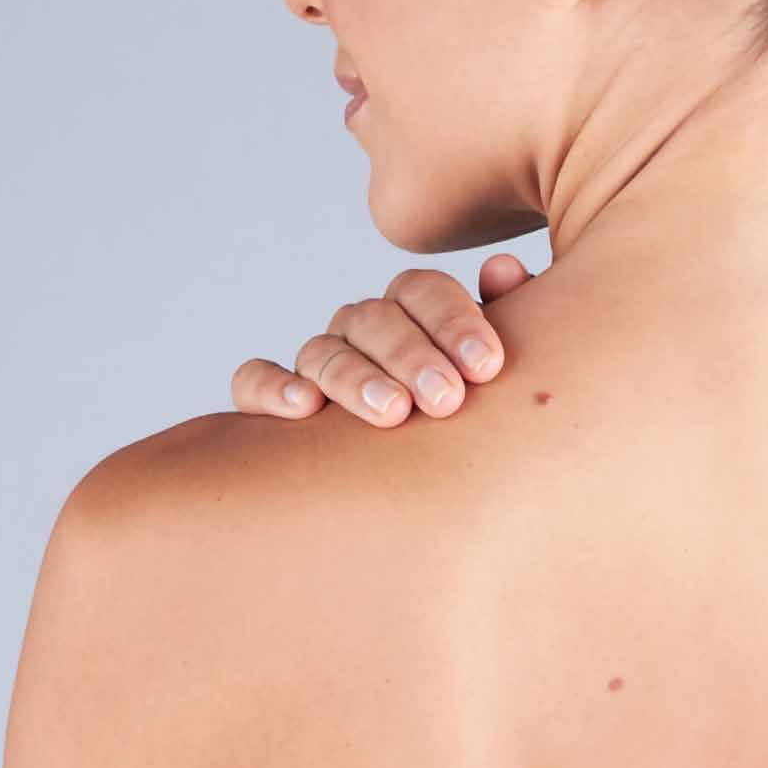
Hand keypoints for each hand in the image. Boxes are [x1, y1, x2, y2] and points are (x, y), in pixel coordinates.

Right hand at [229, 256, 532, 425]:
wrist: (439, 497)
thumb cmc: (479, 424)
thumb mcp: (500, 377)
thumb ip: (513, 319)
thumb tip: (504, 270)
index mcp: (414, 313)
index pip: (421, 291)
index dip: (453, 320)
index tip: (487, 367)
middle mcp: (362, 331)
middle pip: (374, 319)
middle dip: (411, 356)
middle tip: (446, 400)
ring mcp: (316, 363)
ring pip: (323, 350)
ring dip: (356, 378)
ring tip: (392, 413)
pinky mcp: (270, 401)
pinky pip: (254, 380)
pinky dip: (272, 387)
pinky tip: (304, 409)